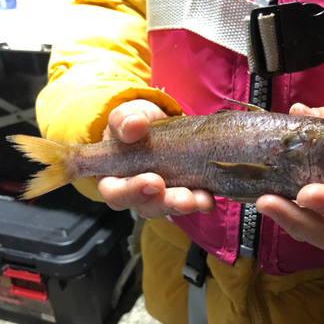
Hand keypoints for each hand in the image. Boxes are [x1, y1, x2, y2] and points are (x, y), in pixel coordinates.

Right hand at [97, 99, 215, 217]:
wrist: (162, 123)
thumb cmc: (136, 124)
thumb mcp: (127, 115)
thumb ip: (123, 119)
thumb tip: (133, 126)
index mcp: (113, 178)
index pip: (116, 192)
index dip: (132, 191)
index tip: (154, 181)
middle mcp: (136, 194)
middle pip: (147, 206)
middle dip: (167, 203)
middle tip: (185, 199)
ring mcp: (161, 197)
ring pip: (171, 208)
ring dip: (188, 205)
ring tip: (203, 200)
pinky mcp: (183, 193)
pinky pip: (192, 202)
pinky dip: (202, 201)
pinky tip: (210, 198)